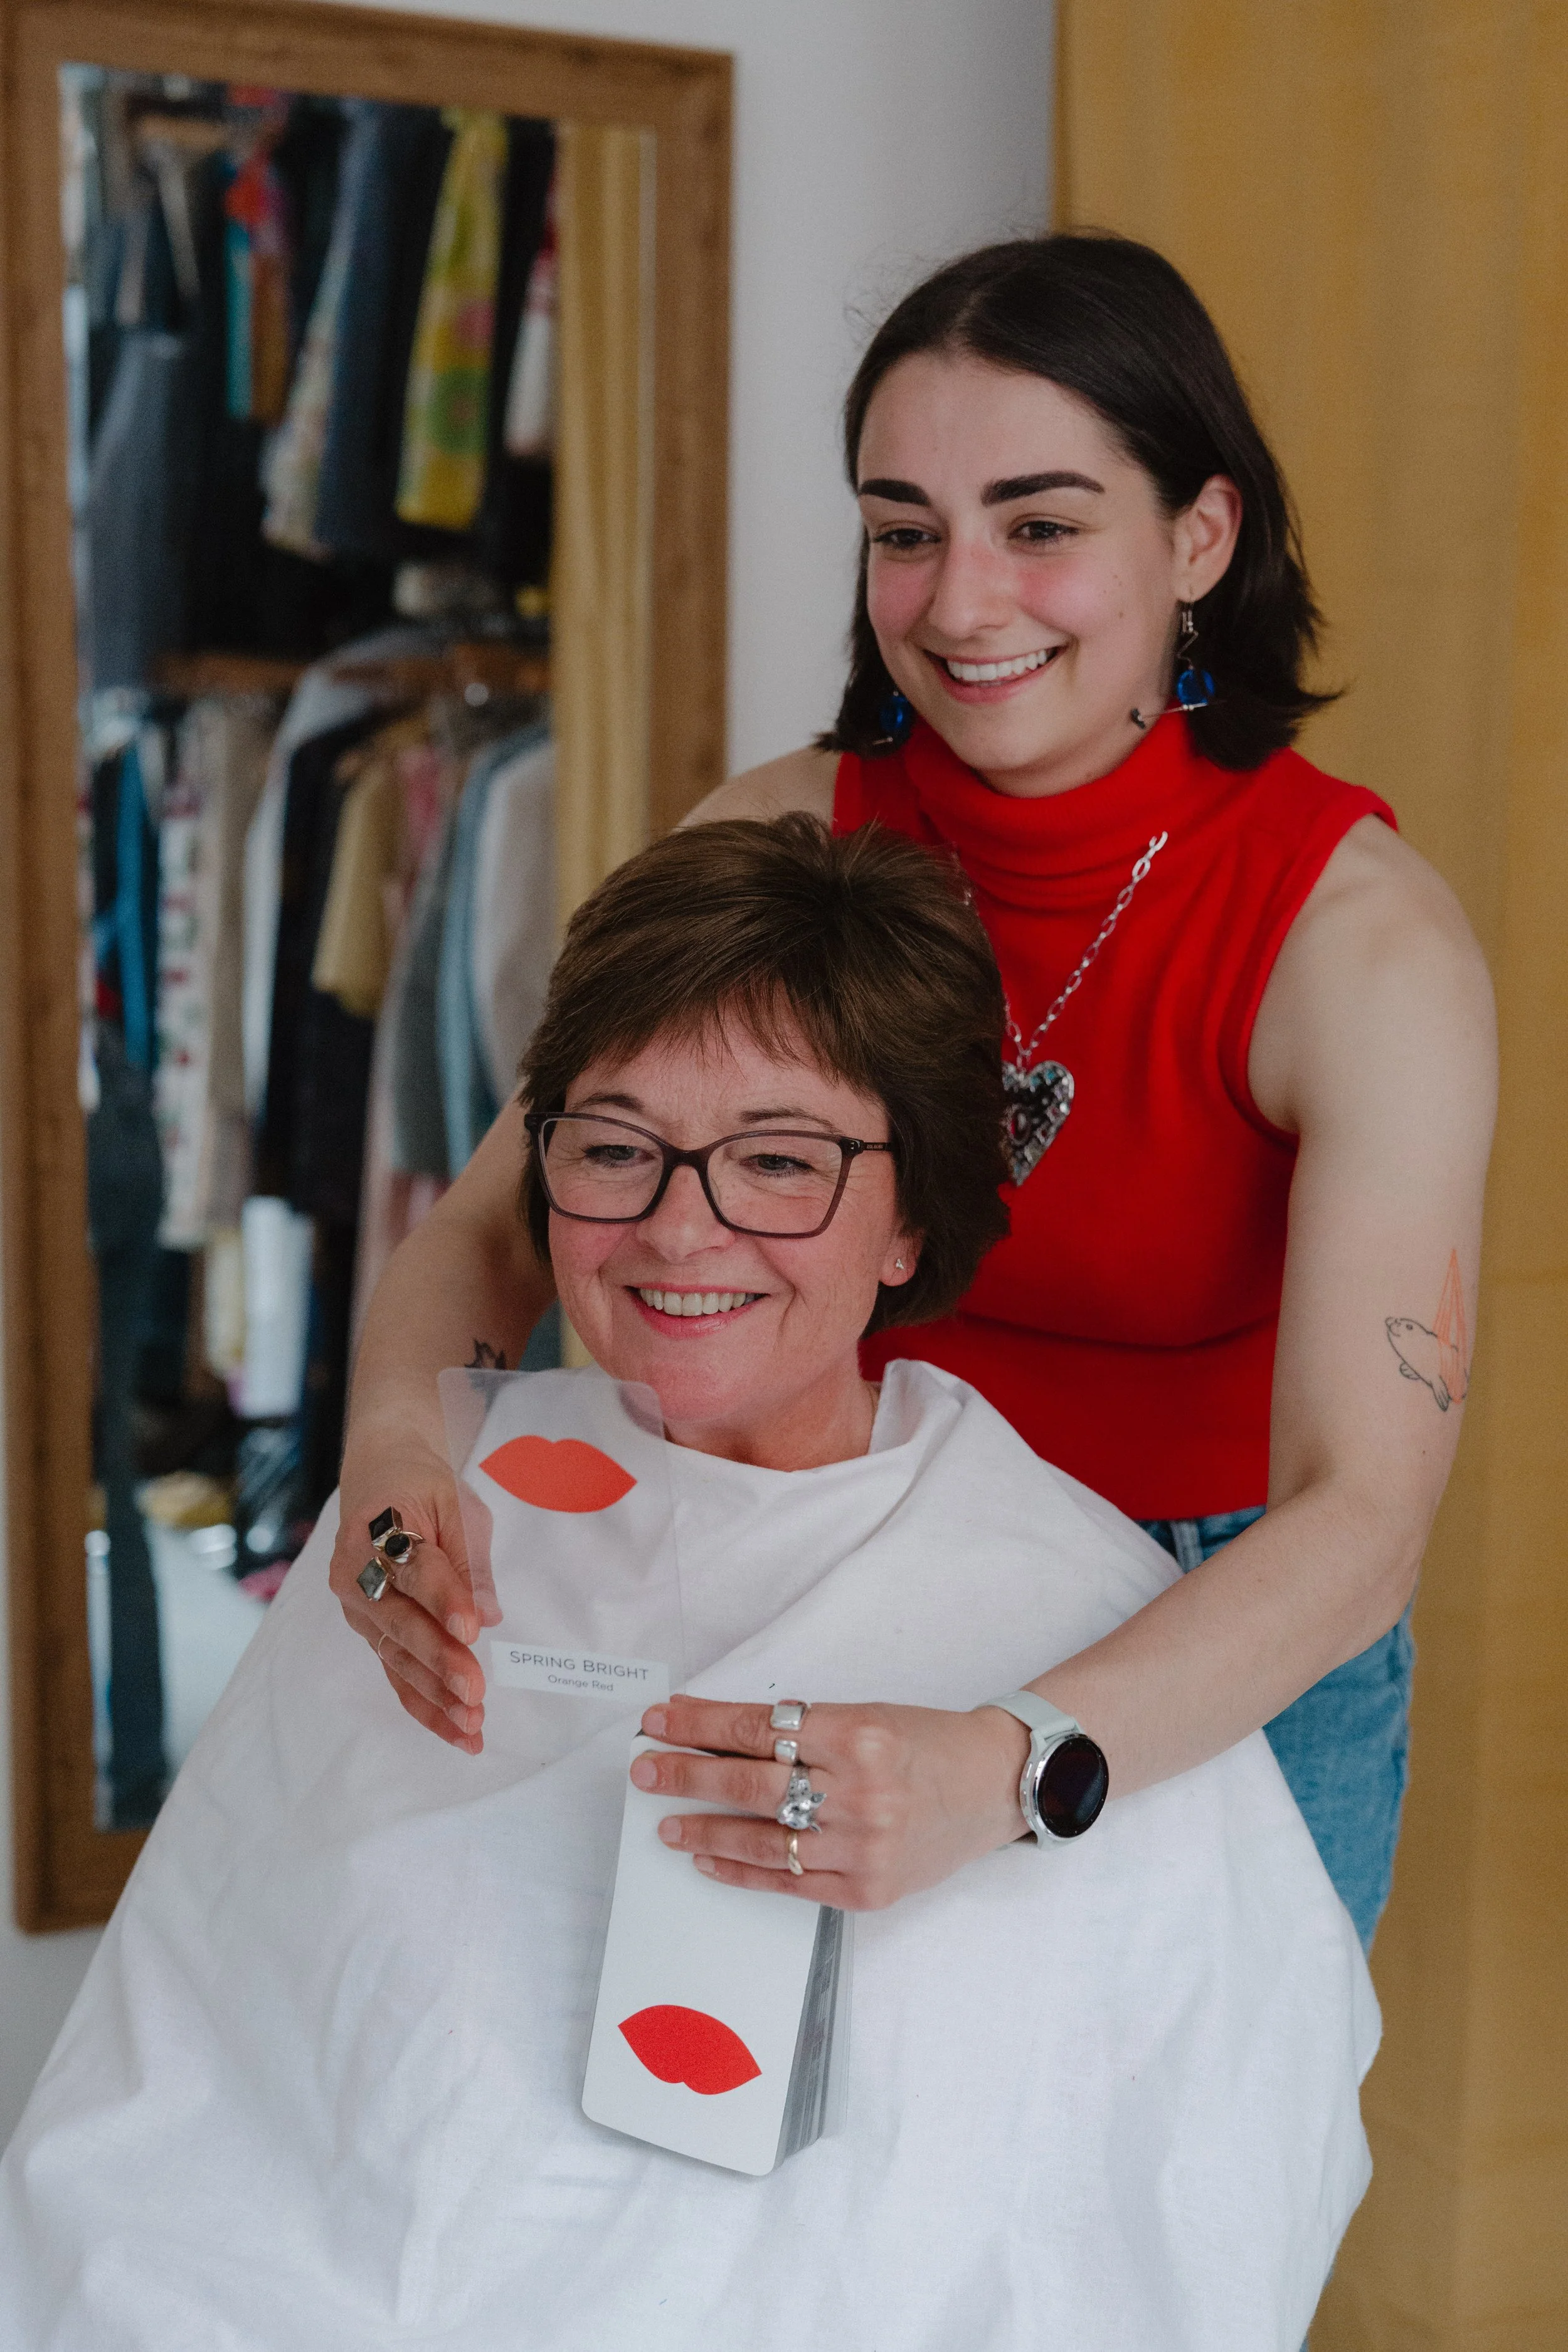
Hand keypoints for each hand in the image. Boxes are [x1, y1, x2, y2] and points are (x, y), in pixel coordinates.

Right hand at [328, 1422, 492, 1752]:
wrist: (381, 1479)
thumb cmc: (426, 1489)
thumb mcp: (458, 1507)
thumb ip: (471, 1561)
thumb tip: (489, 1616)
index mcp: (377, 1530)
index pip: (416, 1571)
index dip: (444, 1600)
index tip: (472, 1629)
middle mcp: (356, 1575)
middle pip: (401, 1622)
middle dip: (439, 1661)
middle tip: (474, 1693)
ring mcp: (359, 1608)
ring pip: (396, 1657)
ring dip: (434, 1696)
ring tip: (472, 1726)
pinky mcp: (370, 1631)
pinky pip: (395, 1671)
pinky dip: (424, 1704)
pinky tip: (455, 1730)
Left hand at [630, 1697, 1030, 1909]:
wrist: (991, 1786)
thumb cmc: (923, 1742)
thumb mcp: (864, 1715)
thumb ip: (801, 1731)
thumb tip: (718, 1735)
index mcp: (859, 1735)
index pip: (759, 1729)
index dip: (701, 1725)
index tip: (659, 1721)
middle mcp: (861, 1793)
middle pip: (752, 1785)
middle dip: (688, 1775)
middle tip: (644, 1770)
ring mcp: (865, 1849)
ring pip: (764, 1841)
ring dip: (705, 1829)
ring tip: (666, 1822)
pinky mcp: (868, 1891)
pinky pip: (790, 1883)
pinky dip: (743, 1871)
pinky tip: (708, 1858)